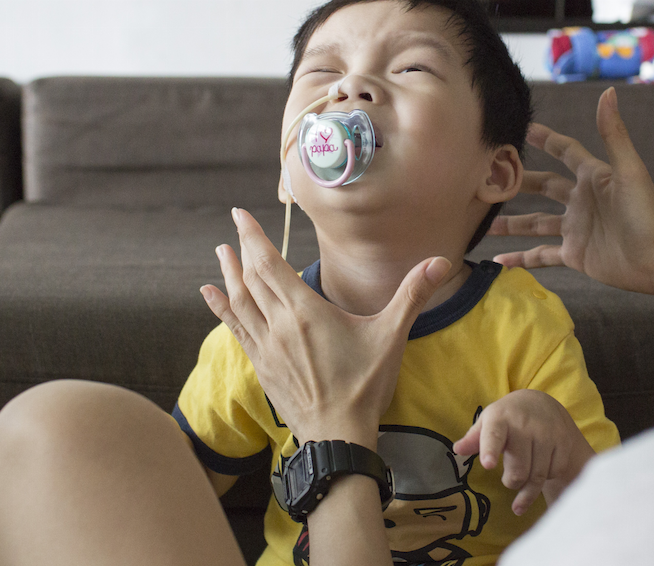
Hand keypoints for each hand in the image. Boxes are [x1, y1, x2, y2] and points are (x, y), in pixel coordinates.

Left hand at [200, 208, 452, 445]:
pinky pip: (236, 328)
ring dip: (228, 275)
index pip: (269, 265)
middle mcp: (279, 325)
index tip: (240, 215)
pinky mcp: (262, 365)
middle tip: (235, 227)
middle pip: (251, 279)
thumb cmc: (364, 386)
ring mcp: (266, 347)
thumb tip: (441, 262)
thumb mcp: (391, 336)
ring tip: (220, 253)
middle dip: (242, 250)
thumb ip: (412, 295)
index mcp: (306, 312)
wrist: (336, 438)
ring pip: (240, 302)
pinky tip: (212, 297)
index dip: (253, 237)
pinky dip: (222, 309)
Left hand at [452, 389, 595, 515]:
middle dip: (511, 482)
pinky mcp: (564, 441)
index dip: (490, 450)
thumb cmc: (507, 418)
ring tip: (521, 486)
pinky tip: (541, 468)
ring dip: (528, 489)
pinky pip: (554, 472)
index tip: (487, 465)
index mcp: (500, 419)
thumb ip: (473, 438)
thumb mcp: (488, 422)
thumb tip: (458, 451)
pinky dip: (547, 477)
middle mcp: (525, 425)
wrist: (541, 403)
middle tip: (508, 479)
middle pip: (518, 471)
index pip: (494, 436)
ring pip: (538, 476)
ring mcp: (547, 433)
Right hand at [489, 87, 653, 295]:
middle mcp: (581, 201)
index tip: (521, 127)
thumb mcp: (628, 171)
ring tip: (483, 222)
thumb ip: (614, 133)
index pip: (565, 151)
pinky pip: (541, 255)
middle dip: (518, 181)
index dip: (545, 138)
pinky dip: (521, 259)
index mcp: (592, 177)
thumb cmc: (648, 213)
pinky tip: (498, 262)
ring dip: (511, 223)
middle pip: (543, 186)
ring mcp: (576, 229)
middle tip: (487, 177)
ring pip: (535, 223)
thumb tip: (608, 92)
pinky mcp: (575, 255)